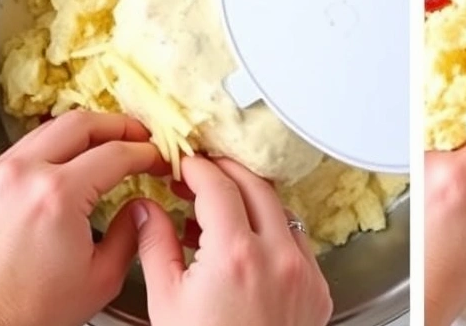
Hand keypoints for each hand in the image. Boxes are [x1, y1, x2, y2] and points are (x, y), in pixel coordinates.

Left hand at [0, 111, 165, 325]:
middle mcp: (24, 175)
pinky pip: (24, 147)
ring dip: (85, 132)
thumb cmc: (32, 309)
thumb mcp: (102, 276)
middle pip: (82, 123)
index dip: (146, 153)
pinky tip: (69, 163)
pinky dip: (54, 147)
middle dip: (119, 126)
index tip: (158, 160)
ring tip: (107, 146)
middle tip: (139, 138)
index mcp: (58, 196)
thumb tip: (141, 207)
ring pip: (50, 129)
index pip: (115, 153)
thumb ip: (131, 232)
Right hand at [134, 156, 332, 325]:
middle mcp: (278, 257)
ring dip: (252, 201)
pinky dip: (274, 233)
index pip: (220, 186)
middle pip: (257, 187)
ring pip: (283, 212)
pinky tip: (248, 244)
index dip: (198, 168)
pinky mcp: (318, 290)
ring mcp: (304, 273)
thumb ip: (155, 245)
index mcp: (236, 254)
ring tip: (218, 213)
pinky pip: (299, 243)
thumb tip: (146, 209)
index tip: (184, 165)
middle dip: (227, 172)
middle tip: (202, 174)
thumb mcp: (165, 301)